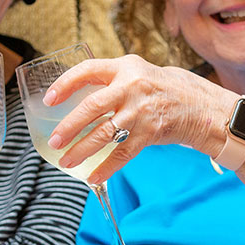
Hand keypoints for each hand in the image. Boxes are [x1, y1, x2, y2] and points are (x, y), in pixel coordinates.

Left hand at [43, 55, 222, 184]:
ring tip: (66, 160)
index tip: (49, 100)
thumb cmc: (157, 88)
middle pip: (92, 107)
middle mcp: (131, 87)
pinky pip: (122, 154)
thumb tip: (71, 99)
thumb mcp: (134, 73)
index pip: (87, 70)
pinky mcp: (149, 133)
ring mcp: (140, 111)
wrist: (195, 104)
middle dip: (70, 126)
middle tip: (54, 140)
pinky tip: (92, 176)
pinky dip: (106, 167)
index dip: (65, 84)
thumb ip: (107, 81)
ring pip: (105, 133)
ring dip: (82, 150)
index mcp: (123, 68)